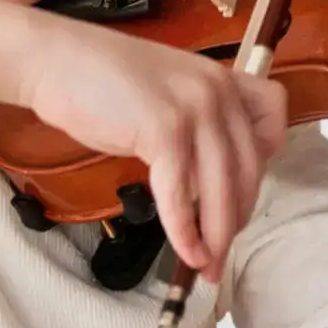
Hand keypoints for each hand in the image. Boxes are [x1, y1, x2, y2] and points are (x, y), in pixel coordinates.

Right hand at [15, 13, 287, 282]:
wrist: (56, 60)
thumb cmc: (103, 81)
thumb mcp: (168, 93)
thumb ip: (197, 126)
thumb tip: (207, 185)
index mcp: (223, 79)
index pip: (272, 123)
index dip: (262, 164)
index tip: (240, 194)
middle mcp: (218, 91)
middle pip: (249, 169)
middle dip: (236, 219)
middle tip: (221, 253)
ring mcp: (194, 109)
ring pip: (221, 188)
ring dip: (215, 236)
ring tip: (206, 266)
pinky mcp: (164, 130)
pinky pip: (181, 194)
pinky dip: (184, 230)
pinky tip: (184, 252)